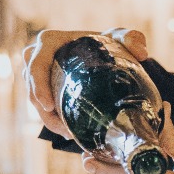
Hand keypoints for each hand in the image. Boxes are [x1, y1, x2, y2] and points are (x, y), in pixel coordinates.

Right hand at [22, 27, 150, 140]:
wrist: (103, 54)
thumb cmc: (108, 43)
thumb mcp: (120, 38)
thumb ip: (132, 38)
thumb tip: (142, 53)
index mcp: (48, 42)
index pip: (35, 65)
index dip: (38, 85)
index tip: (49, 106)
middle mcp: (36, 57)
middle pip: (31, 88)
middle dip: (45, 112)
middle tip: (66, 131)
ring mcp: (37, 75)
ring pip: (35, 102)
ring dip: (50, 121)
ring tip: (71, 135)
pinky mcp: (42, 90)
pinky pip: (42, 108)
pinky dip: (53, 122)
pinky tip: (70, 134)